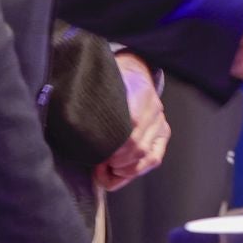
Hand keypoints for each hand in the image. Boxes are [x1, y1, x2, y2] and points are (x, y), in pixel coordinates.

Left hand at [95, 53, 168, 191]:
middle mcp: (153, 108)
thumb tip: (79, 128)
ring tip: (106, 170)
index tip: (97, 153)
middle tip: (97, 164)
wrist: (133, 71)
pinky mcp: (163, 133)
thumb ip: (93, 105)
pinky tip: (120, 172)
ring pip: (147, 157)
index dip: (114, 145)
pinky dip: (136, 171)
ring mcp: (160, 122)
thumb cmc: (112, 83)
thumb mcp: (101, 87)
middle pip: (138, 146)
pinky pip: (154, 159)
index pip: (131, 123)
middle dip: (115, 162)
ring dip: (124, 170)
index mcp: (139, 92)